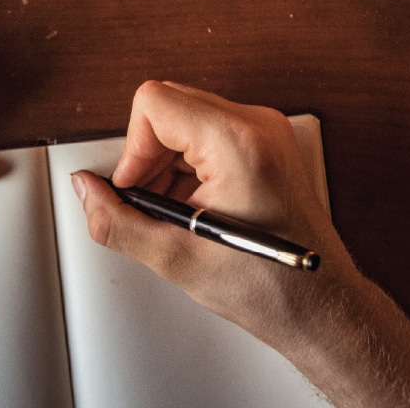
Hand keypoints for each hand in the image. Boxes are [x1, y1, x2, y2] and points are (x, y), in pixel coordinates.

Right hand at [71, 80, 353, 334]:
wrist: (322, 307)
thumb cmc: (274, 287)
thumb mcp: (178, 259)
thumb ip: (118, 222)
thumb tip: (87, 192)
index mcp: (239, 144)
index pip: (155, 103)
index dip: (132, 149)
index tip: (135, 188)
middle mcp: (257, 126)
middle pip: (168, 104)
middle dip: (146, 155)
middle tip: (150, 202)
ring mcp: (265, 132)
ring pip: (184, 117)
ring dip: (165, 162)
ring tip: (176, 212)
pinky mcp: (266, 144)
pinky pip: (206, 132)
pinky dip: (187, 165)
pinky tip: (194, 207)